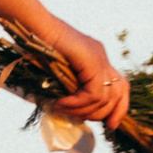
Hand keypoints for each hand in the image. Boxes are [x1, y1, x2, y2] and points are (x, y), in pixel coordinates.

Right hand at [15, 16, 129, 130]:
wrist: (32, 27)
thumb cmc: (34, 47)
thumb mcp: (56, 71)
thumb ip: (67, 86)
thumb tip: (71, 111)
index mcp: (95, 58)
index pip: (120, 86)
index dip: (118, 108)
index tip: (109, 124)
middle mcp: (101, 56)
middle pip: (119, 92)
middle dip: (106, 114)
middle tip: (83, 120)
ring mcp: (98, 56)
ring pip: (105, 98)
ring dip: (83, 110)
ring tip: (63, 109)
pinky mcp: (91, 60)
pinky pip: (93, 93)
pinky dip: (77, 103)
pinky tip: (61, 103)